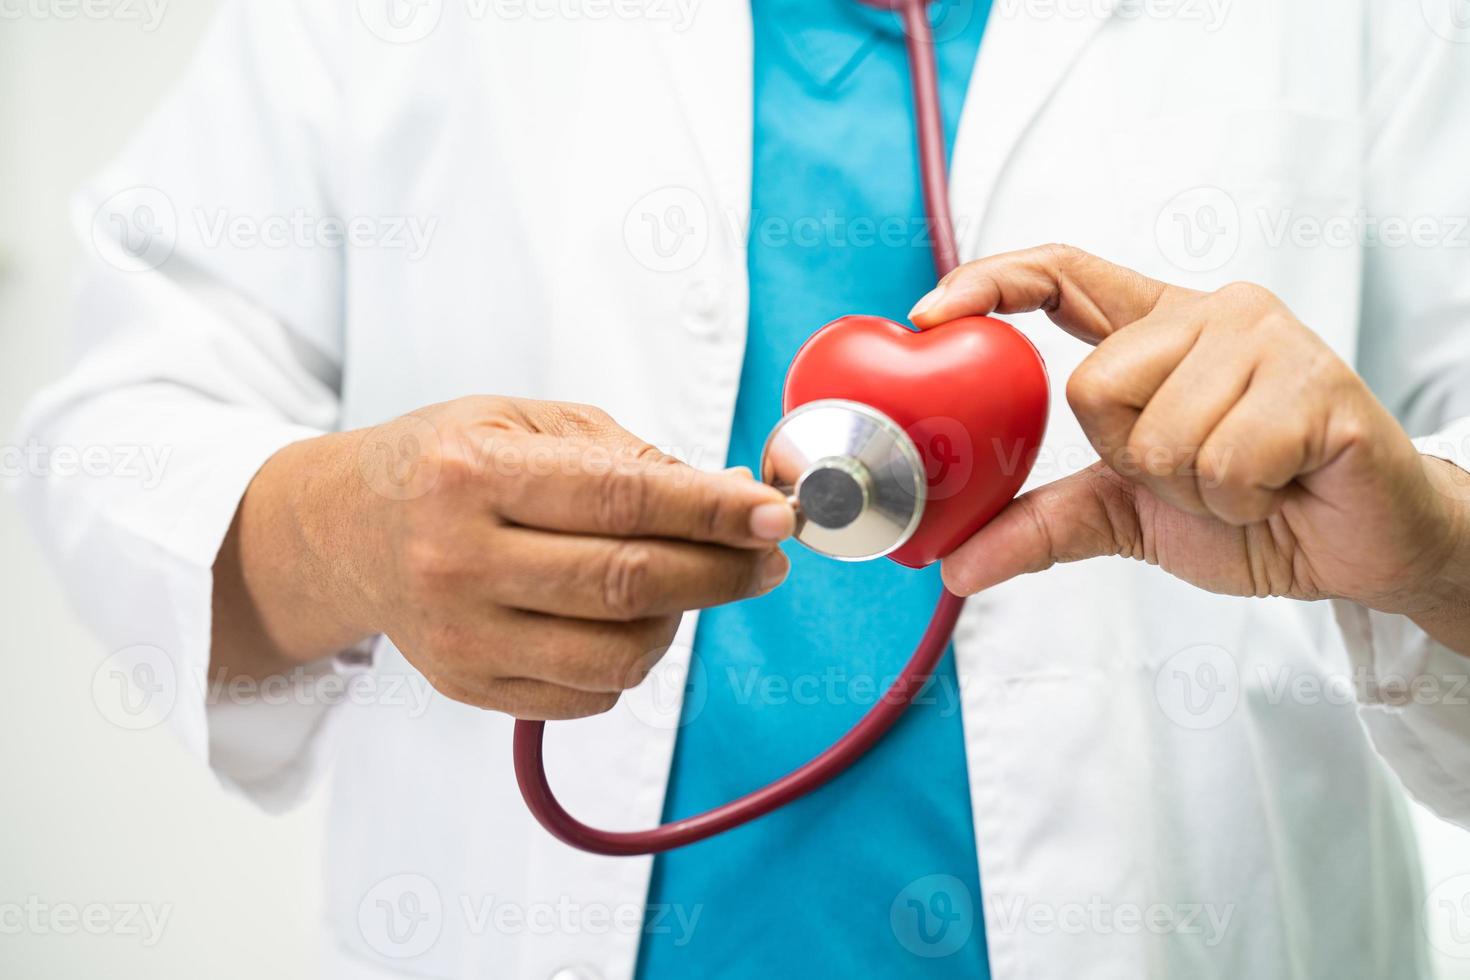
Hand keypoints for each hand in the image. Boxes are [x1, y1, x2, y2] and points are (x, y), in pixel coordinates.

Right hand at [215, 397, 794, 717]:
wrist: (345, 531)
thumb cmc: (447, 464)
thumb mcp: (526, 423)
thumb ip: (628, 457)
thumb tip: (732, 495)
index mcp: (473, 474)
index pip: (621, 499)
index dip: (711, 510)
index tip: (776, 514)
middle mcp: (459, 560)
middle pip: (629, 583)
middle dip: (722, 571)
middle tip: (767, 555)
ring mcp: (460, 635)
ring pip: (618, 655)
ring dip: (680, 621)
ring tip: (685, 583)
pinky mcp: (468, 686)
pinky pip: (589, 695)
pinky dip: (631, 660)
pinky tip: (625, 618)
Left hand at [909, 245, 1469, 651]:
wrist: (1357, 551)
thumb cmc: (1253, 511)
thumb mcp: (1124, 515)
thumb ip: (1040, 525)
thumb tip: (953, 562)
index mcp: (1155, 330)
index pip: (1060, 275)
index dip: (991, 281)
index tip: (930, 312)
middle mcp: (1208, 316)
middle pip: (1092, 386)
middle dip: (1131, 461)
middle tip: (1194, 474)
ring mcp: (1267, 338)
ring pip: (1157, 430)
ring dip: (1192, 488)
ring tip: (1244, 482)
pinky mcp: (1318, 382)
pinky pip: (1225, 458)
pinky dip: (1240, 500)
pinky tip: (1278, 486)